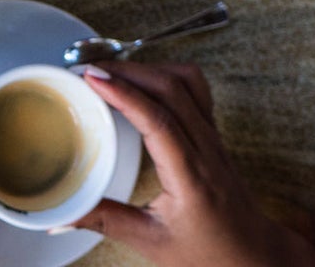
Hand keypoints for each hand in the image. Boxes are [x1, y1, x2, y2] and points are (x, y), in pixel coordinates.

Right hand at [70, 63, 314, 266]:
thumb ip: (104, 221)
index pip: (159, 120)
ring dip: (147, 68)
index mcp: (191, 176)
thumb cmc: (211, 253)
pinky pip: (195, 88)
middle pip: (172, 88)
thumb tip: (60, 216)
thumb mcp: (152, 242)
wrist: (255, 256)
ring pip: (187, 81)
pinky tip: (143, 82)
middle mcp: (207, 149)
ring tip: (113, 72)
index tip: (92, 78)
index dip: (124, 93)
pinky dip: (165, 74)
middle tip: (89, 70)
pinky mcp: (213, 133)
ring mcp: (214, 137)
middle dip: (127, 70)